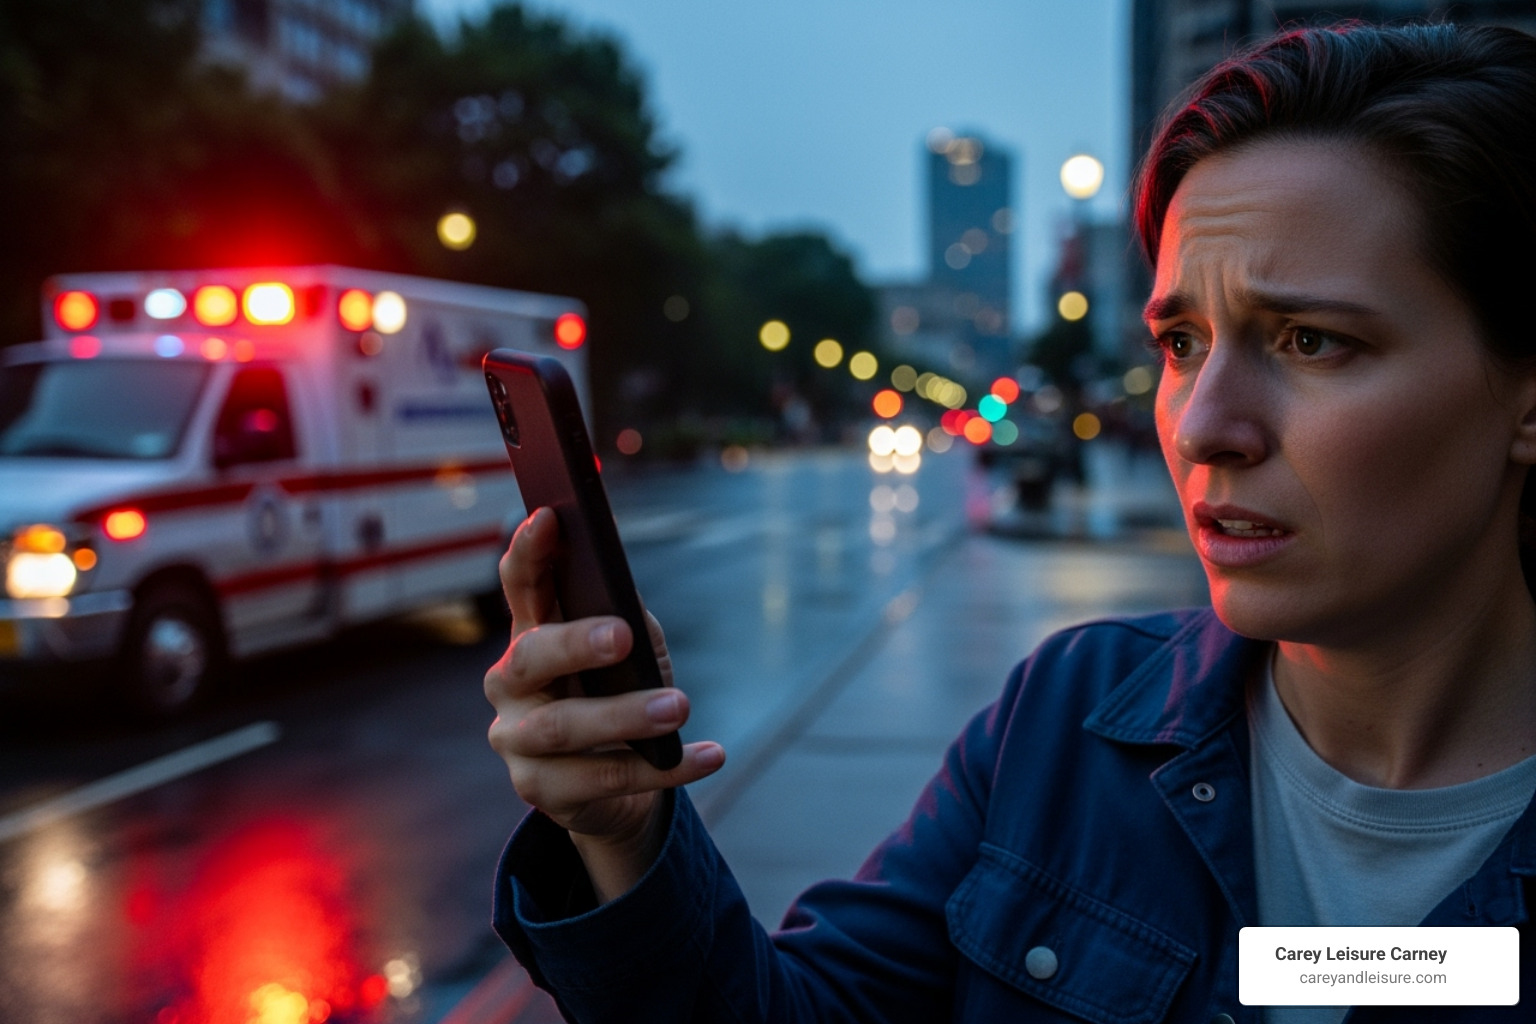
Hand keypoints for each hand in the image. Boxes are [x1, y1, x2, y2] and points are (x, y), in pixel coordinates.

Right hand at [484, 507, 725, 899]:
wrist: (617, 785)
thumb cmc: (621, 696)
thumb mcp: (630, 655)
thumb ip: (626, 624)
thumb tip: (630, 613)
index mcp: (530, 633)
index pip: (519, 585)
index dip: (529, 551)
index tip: (551, 517)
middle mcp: (508, 684)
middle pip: (529, 657)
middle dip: (575, 643)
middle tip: (624, 636)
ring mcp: (516, 740)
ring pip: (562, 727)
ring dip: (625, 715)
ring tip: (679, 706)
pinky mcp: (540, 790)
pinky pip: (602, 779)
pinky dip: (664, 768)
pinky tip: (710, 755)